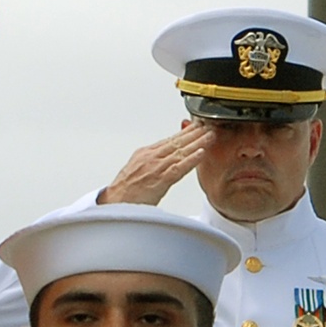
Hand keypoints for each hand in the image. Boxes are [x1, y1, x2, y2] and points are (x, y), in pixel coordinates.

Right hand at [98, 124, 213, 205]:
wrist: (114, 203)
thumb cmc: (126, 191)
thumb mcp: (138, 168)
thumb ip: (153, 159)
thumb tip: (165, 153)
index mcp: (146, 153)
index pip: (170, 139)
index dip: (186, 131)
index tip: (198, 124)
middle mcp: (151, 157)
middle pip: (177, 141)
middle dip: (195, 132)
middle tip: (210, 124)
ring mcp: (156, 168)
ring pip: (181, 152)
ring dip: (198, 142)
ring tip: (211, 136)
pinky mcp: (159, 180)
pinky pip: (179, 168)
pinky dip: (191, 160)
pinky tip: (201, 153)